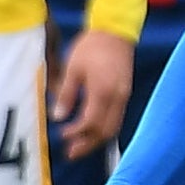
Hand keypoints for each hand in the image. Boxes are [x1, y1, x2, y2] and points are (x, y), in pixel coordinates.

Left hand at [53, 28, 133, 156]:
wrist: (116, 31)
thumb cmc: (91, 46)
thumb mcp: (73, 68)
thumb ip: (66, 94)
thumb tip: (58, 117)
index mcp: (102, 91)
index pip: (90, 122)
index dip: (76, 132)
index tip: (62, 134)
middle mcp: (117, 97)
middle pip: (105, 130)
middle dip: (88, 144)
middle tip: (71, 152)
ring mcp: (124, 96)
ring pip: (113, 127)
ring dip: (97, 139)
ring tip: (80, 146)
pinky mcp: (125, 93)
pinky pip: (117, 118)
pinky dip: (104, 128)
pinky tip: (92, 130)